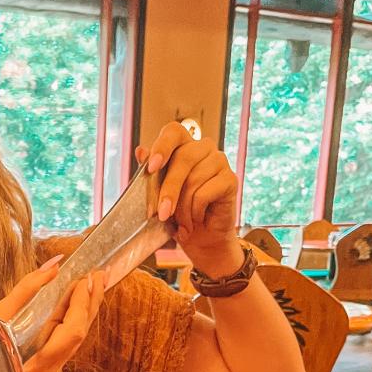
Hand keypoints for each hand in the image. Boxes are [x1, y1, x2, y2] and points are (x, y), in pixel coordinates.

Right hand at [0, 259, 105, 371]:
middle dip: (90, 301)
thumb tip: (55, 265)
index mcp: (36, 368)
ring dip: (85, 307)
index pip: (71, 331)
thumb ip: (28, 289)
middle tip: (99, 273)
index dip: (81, 303)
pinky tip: (79, 298)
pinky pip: (67, 337)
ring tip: (94, 281)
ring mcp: (49, 371)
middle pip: (79, 333)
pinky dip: (74, 315)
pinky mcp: (47, 365)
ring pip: (76, 335)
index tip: (85, 277)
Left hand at [137, 123, 239, 275]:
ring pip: (194, 179)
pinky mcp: (231, 179)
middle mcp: (203, 148)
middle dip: (168, 190)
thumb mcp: (157, 195)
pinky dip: (195, 212)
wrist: (200, 239)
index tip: (151, 167)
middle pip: (183, 159)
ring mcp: (219, 161)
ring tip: (181, 223)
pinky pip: (205, 193)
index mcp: (183, 145)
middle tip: (161, 213)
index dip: (162, 146)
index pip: (173, 132)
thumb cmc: (177, 214)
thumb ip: (150, 174)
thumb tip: (140, 151)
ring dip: (182, 208)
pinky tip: (196, 219)